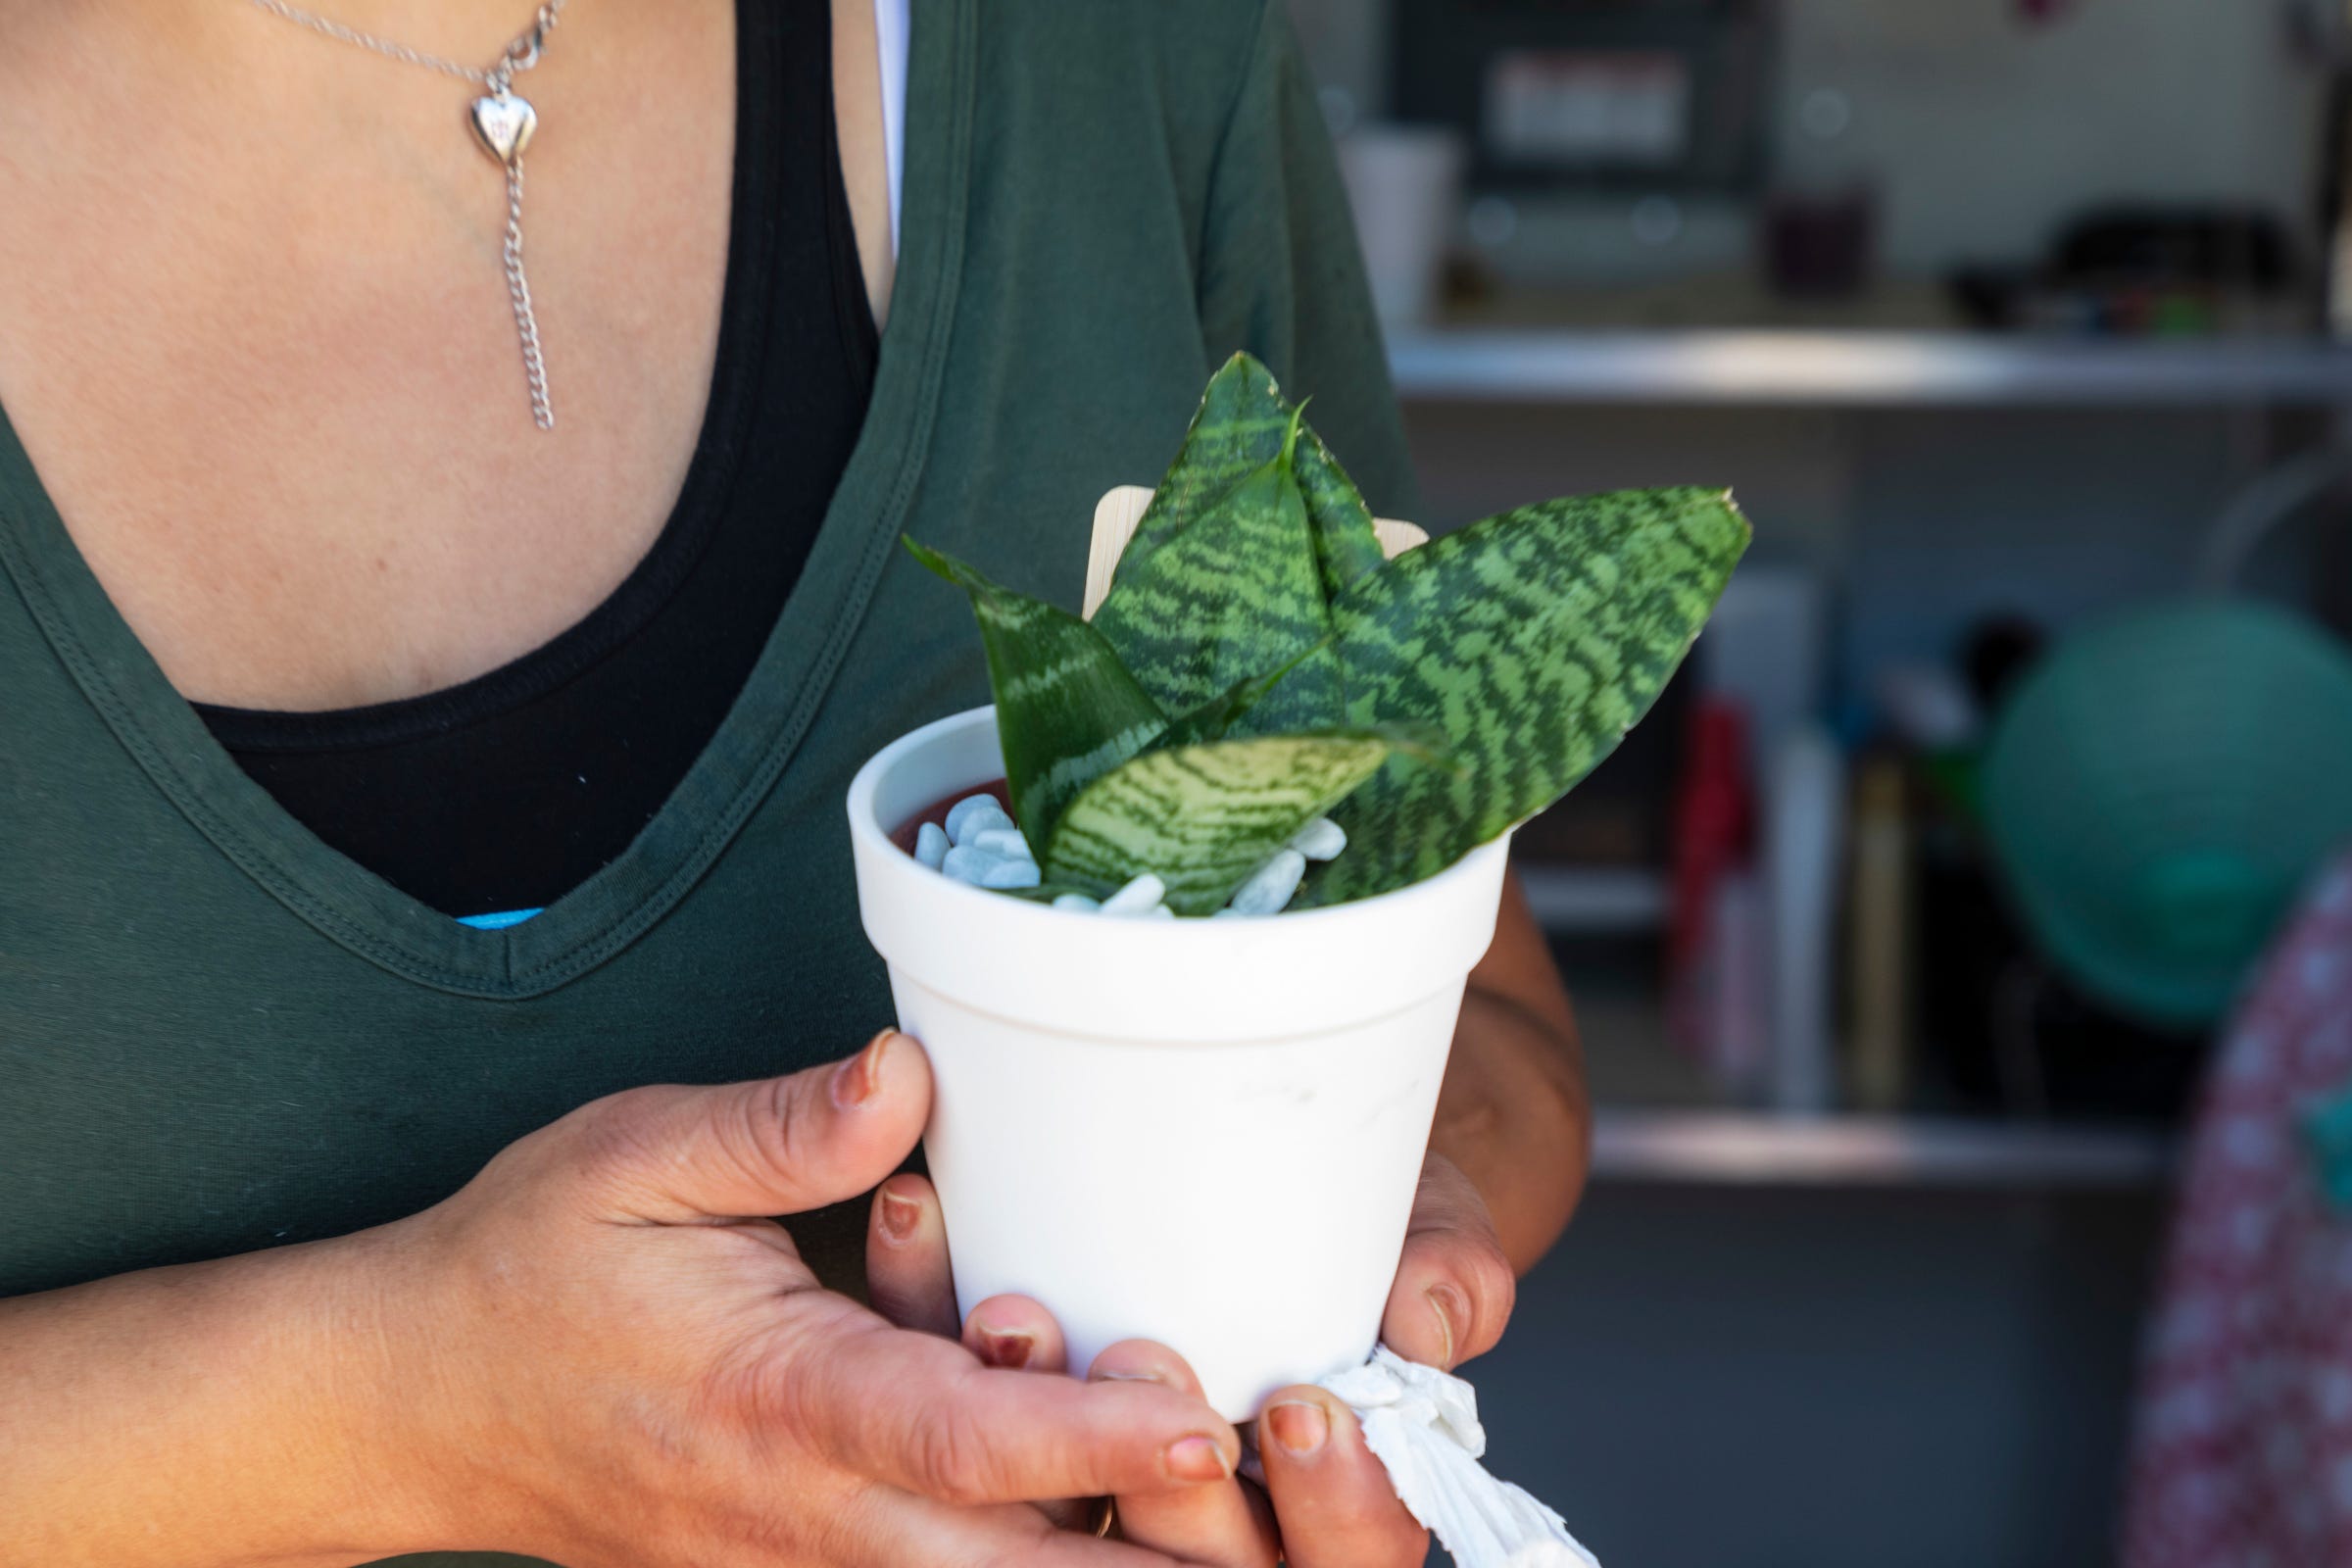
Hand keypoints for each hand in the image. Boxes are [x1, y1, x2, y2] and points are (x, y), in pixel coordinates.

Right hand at [358, 1030, 1243, 1565]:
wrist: (408, 1406)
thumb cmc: (527, 1271)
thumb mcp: (635, 1157)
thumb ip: (782, 1126)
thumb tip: (913, 1074)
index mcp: (778, 1401)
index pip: (958, 1441)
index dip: (1092, 1439)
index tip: (1205, 1418)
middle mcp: (804, 1520)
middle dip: (1151, 1555)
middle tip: (1276, 1507)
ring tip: (1240, 1533)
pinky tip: (1123, 1537)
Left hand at [866, 1149, 1515, 1566]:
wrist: (1295, 1184)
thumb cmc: (1377, 1230)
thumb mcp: (1429, 1232)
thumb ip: (1449, 1269)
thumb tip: (1428, 1318)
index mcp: (1323, 1505)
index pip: (1341, 1561)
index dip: (1333, 1507)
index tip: (1303, 1406)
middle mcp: (1207, 1521)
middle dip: (1160, 1488)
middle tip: (1138, 1353)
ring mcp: (1092, 1488)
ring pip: (1046, 1525)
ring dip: (1030, 1419)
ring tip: (1012, 1311)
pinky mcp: (993, 1429)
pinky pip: (944, 1410)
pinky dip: (927, 1313)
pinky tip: (915, 1218)